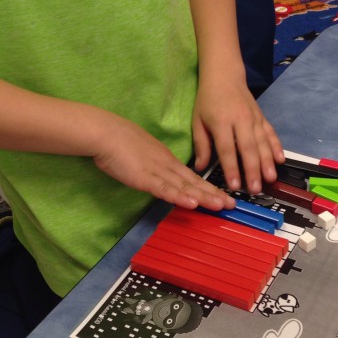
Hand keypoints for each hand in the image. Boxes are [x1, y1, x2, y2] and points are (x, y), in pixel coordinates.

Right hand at [92, 114, 234, 210]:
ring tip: (221, 205)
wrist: (105, 132)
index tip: (222, 196)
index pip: (191, 176)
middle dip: (213, 194)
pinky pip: (165, 189)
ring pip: (184, 186)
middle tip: (232, 204)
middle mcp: (166, 165)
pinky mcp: (144, 178)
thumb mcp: (141, 152)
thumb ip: (151, 164)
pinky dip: (179, 197)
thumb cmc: (118, 140)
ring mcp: (156, 171)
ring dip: (204, 197)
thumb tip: (157, 173)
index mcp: (165, 159)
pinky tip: (192, 204)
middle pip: (194, 182)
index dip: (208, 187)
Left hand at [191, 74, 283, 194]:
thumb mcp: (197, 120)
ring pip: (262, 142)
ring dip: (267, 162)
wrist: (224, 75)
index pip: (227, 149)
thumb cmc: (208, 100)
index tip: (234, 185)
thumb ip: (201, 145)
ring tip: (270, 179)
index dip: (231, 168)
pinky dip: (276, 146)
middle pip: (248, 148)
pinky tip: (280, 160)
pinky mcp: (262, 117)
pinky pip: (271, 133)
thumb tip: (199, 168)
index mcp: (221, 122)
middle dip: (253, 170)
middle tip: (255, 189)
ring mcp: (254, 118)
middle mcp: (240, 120)